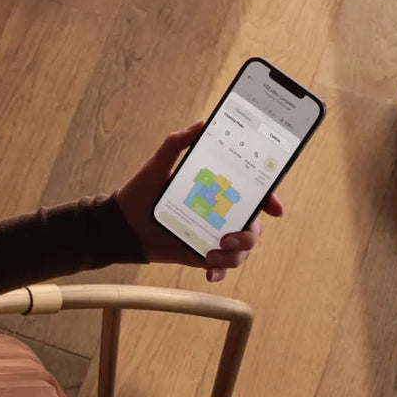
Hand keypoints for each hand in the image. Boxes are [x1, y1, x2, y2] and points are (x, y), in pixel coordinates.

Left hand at [113, 120, 284, 281]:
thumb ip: (177, 142)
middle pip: (253, 227)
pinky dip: (220, 271)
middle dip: (250, 235)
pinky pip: (222, 267)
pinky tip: (210, 272)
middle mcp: (220, 213)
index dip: (269, 200)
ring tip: (212, 253)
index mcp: (217, 191)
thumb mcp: (158, 164)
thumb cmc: (140, 192)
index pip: (252, 194)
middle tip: (228, 237)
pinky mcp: (201, 255)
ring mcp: (212, 235)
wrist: (121, 225)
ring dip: (235, 255)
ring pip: (243, 250)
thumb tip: (201, 124)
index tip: (275, 208)